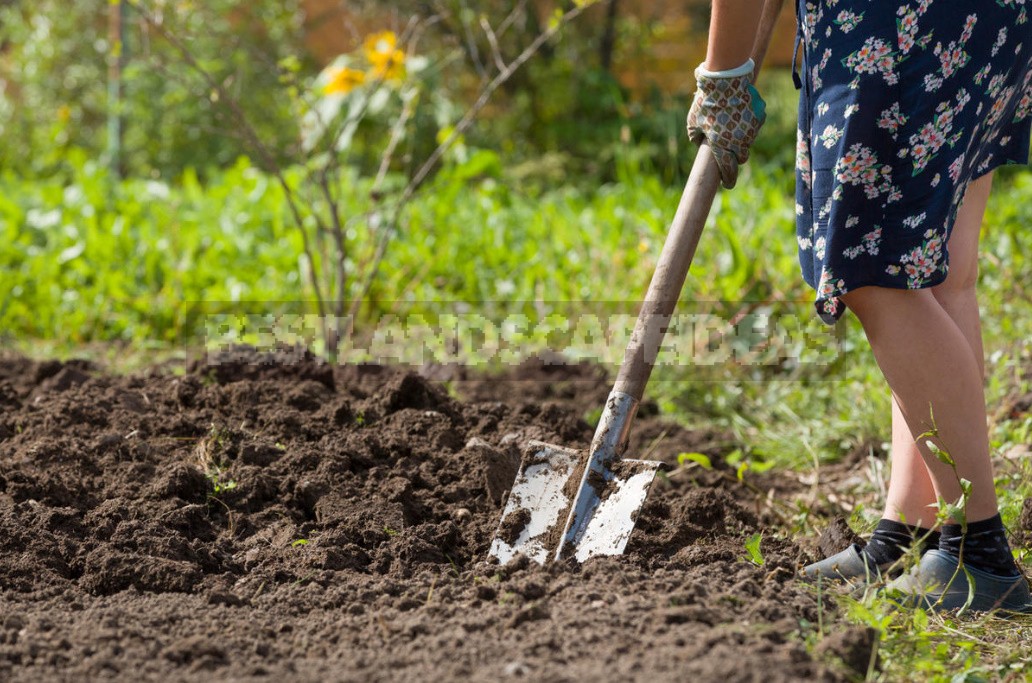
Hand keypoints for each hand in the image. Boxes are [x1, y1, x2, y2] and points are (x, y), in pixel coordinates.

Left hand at [686, 62, 765, 188]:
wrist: (725, 80)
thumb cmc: (705, 102)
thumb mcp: (692, 121)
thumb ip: (695, 136)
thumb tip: (698, 142)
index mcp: (721, 146)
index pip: (727, 170)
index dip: (728, 180)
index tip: (727, 185)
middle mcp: (739, 141)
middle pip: (740, 158)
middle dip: (735, 157)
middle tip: (727, 148)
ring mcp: (751, 130)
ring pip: (748, 142)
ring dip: (742, 140)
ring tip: (731, 125)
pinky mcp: (759, 118)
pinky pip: (754, 126)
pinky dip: (748, 125)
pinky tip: (739, 114)